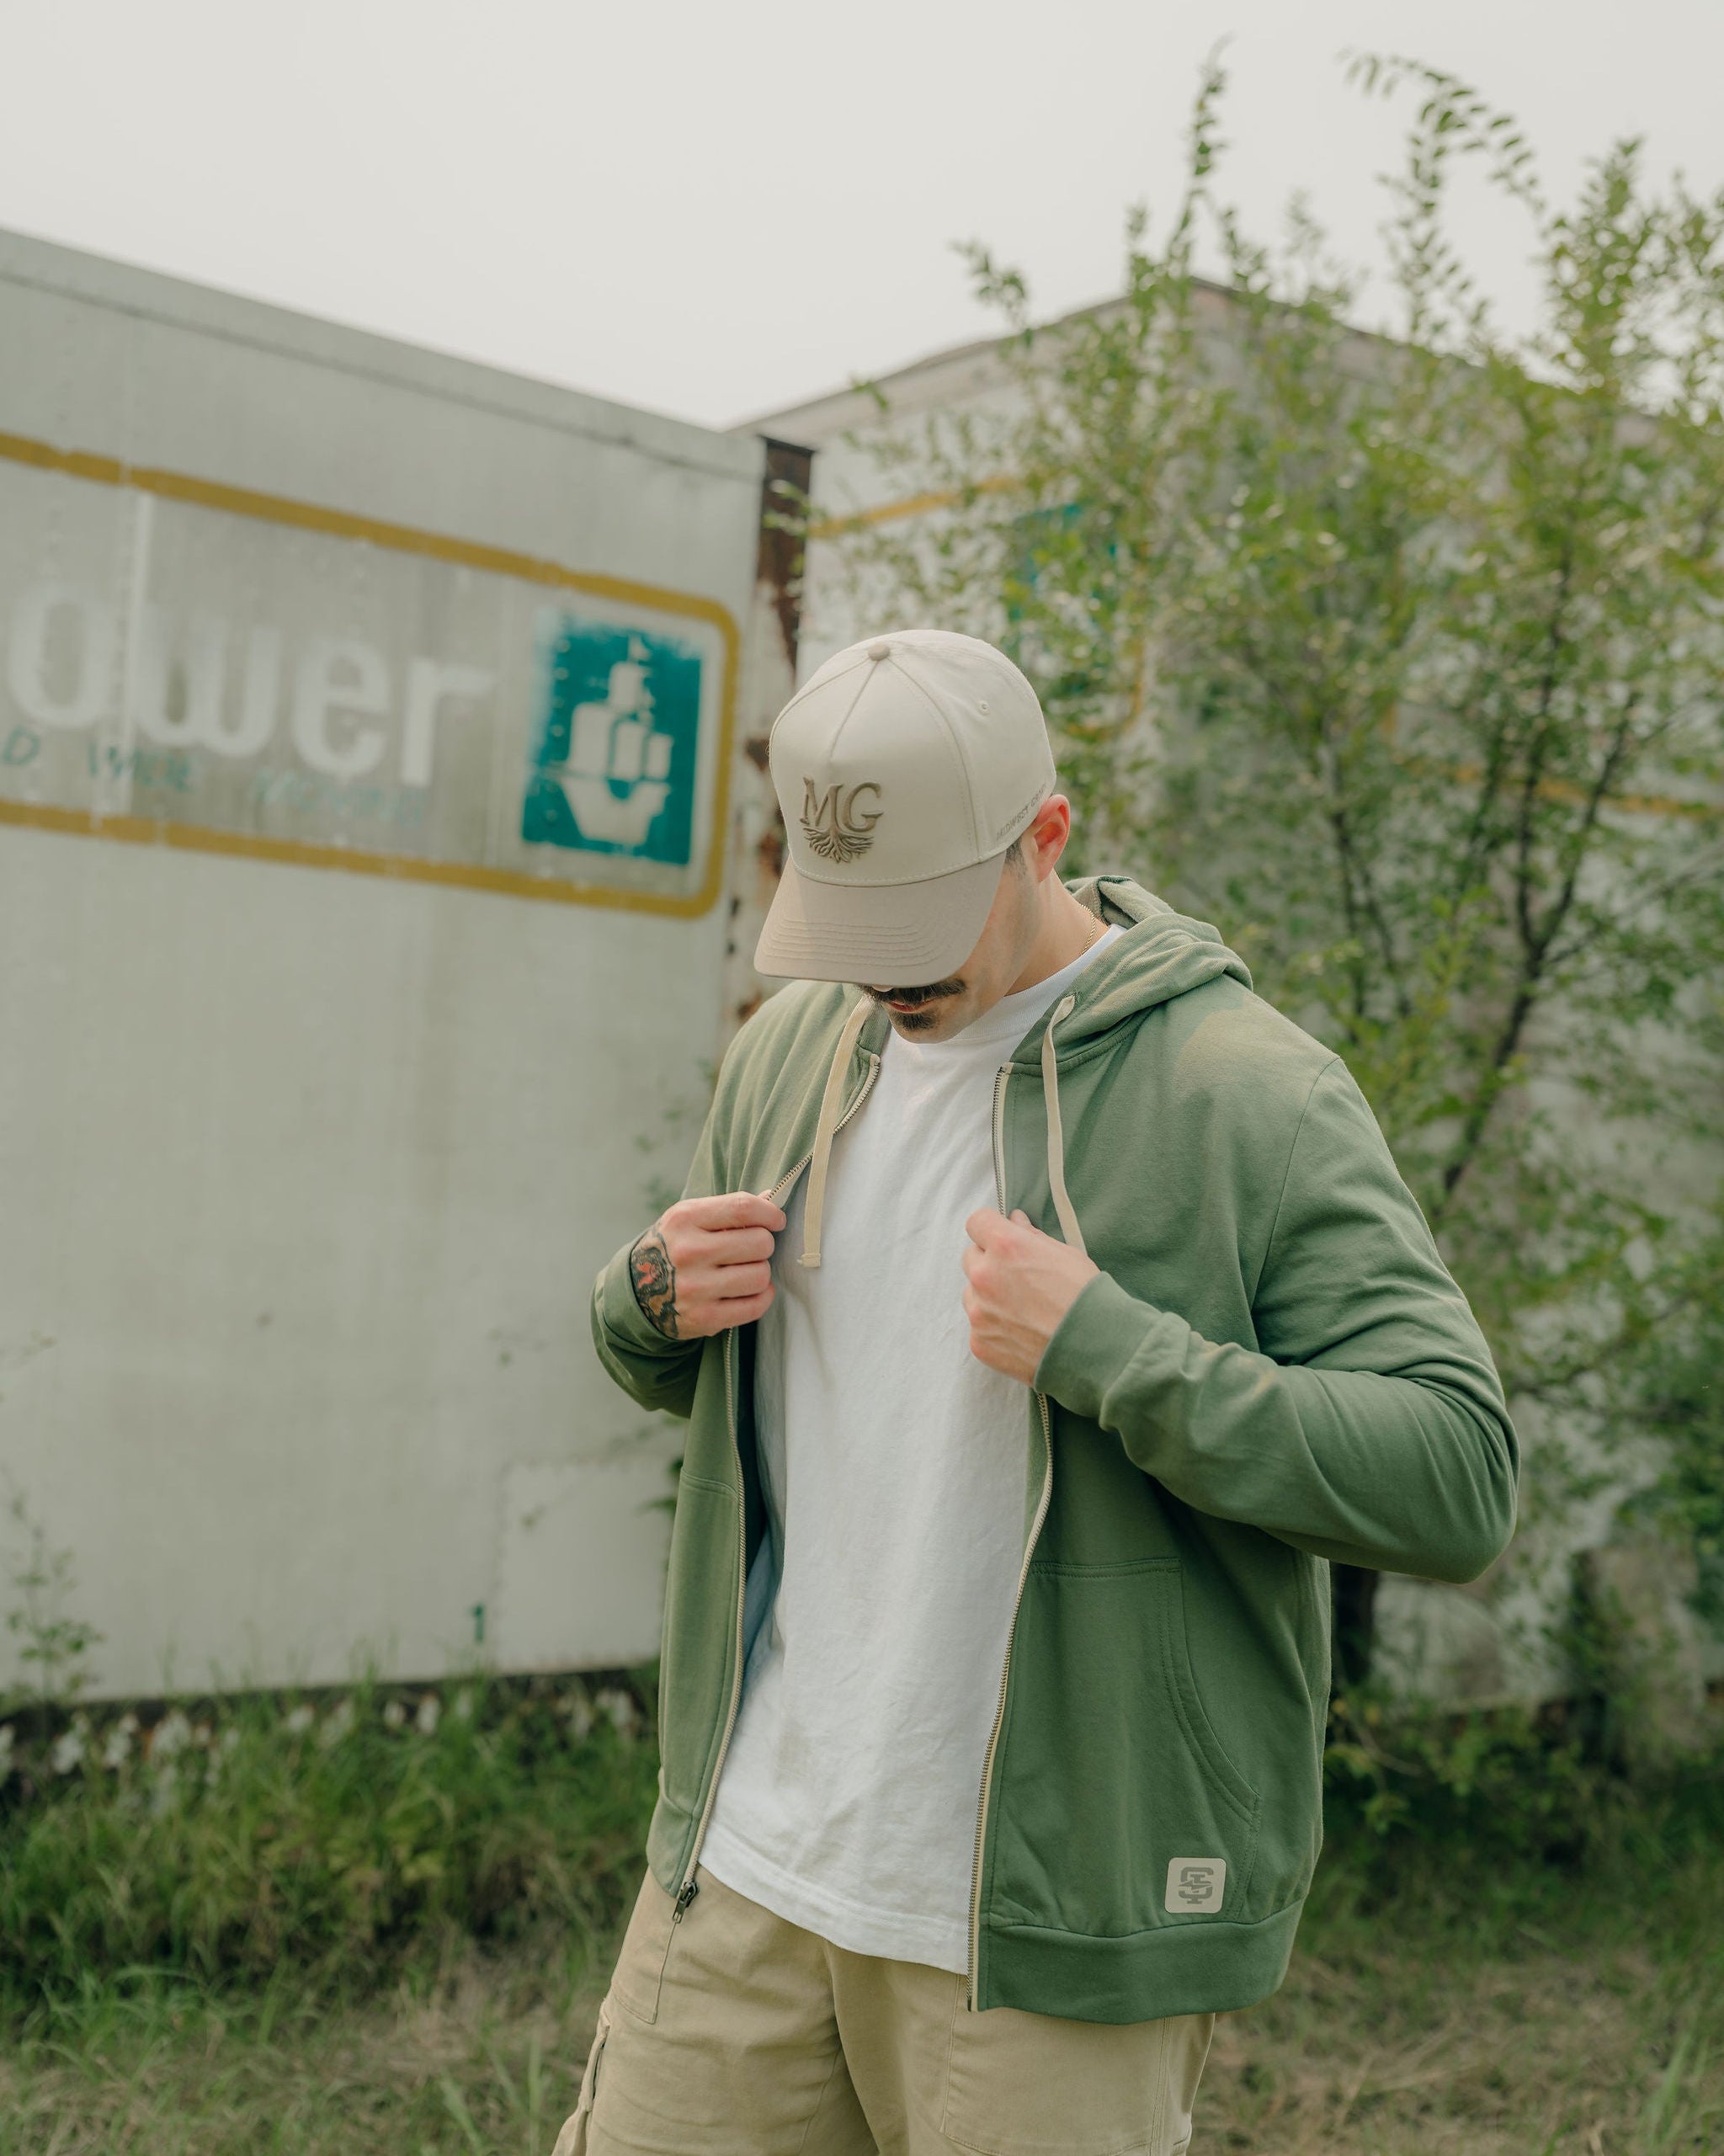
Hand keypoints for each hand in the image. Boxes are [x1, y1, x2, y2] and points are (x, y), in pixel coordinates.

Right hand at [630, 1193, 786, 1339]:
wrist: (638, 1289)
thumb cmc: (676, 1246)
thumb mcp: (691, 1218)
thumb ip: (730, 1208)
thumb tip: (773, 1198)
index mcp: (685, 1219)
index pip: (743, 1208)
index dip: (770, 1214)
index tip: (777, 1221)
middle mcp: (688, 1252)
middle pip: (759, 1243)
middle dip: (763, 1245)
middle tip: (751, 1250)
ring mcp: (695, 1287)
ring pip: (761, 1275)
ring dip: (761, 1273)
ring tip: (746, 1271)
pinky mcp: (704, 1317)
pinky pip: (756, 1306)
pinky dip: (762, 1297)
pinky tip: (750, 1291)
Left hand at [962, 1208, 1099, 1384]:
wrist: (1093, 1350)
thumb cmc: (1085, 1298)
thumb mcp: (1066, 1255)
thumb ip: (1032, 1236)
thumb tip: (1015, 1222)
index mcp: (1006, 1247)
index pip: (977, 1222)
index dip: (990, 1228)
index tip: (1002, 1237)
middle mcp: (985, 1276)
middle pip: (971, 1258)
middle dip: (990, 1262)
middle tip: (1018, 1277)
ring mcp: (979, 1312)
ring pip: (972, 1293)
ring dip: (988, 1295)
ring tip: (1022, 1309)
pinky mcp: (979, 1342)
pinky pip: (978, 1326)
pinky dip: (994, 1327)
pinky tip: (1021, 1332)